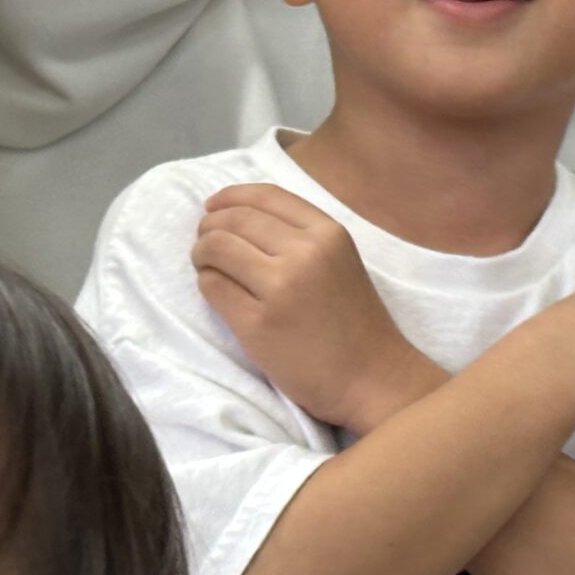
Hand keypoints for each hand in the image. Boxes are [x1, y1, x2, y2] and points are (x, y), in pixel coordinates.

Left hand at [194, 184, 434, 432]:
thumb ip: (302, 237)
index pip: (266, 196)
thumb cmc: (355, 322)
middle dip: (209, 227)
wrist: (372, 378)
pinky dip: (206, 283)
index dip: (231, 196)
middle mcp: (304, 253)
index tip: (212, 206)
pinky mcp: (257, 324)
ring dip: (201, 253)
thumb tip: (239, 217)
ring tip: (205, 265)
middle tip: (204, 241)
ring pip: (217, 248)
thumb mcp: (341, 261)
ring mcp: (280, 289)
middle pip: (235, 220)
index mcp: (328, 233)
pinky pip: (212, 287)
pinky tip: (215, 290)